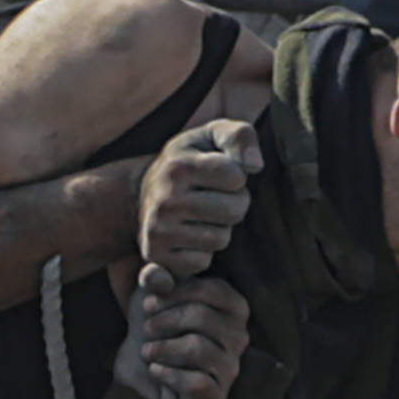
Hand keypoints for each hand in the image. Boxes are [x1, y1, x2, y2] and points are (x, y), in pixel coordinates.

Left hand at [121, 274, 250, 398]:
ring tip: (146, 351)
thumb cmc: (155, 328)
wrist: (141, 372)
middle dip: (166, 321)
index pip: (209, 291)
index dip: (174, 294)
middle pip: (202, 317)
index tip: (147, 304)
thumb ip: (154, 276)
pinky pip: (196, 382)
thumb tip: (157, 275)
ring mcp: (231, 366)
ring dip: (164, 347)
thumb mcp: (151, 295)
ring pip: (198, 348)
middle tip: (146, 328)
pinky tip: (155, 370)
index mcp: (233, 307)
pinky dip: (169, 375)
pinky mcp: (218, 394)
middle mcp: (239, 336)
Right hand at [136, 115, 260, 282]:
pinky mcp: (156, 256)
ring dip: (218, 228)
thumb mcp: (211, 137)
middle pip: (234, 210)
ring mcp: (158, 230)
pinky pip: (202, 262)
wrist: (144, 193)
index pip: (237, 177)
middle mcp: (165, 199)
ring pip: (220, 239)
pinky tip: (187, 234)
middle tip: (214, 197)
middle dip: (233, 204)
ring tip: (201, 215)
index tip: (219, 173)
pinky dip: (201, 251)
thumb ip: (240, 136)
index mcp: (178, 166)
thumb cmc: (190, 161)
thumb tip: (255, 166)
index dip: (236, 176)